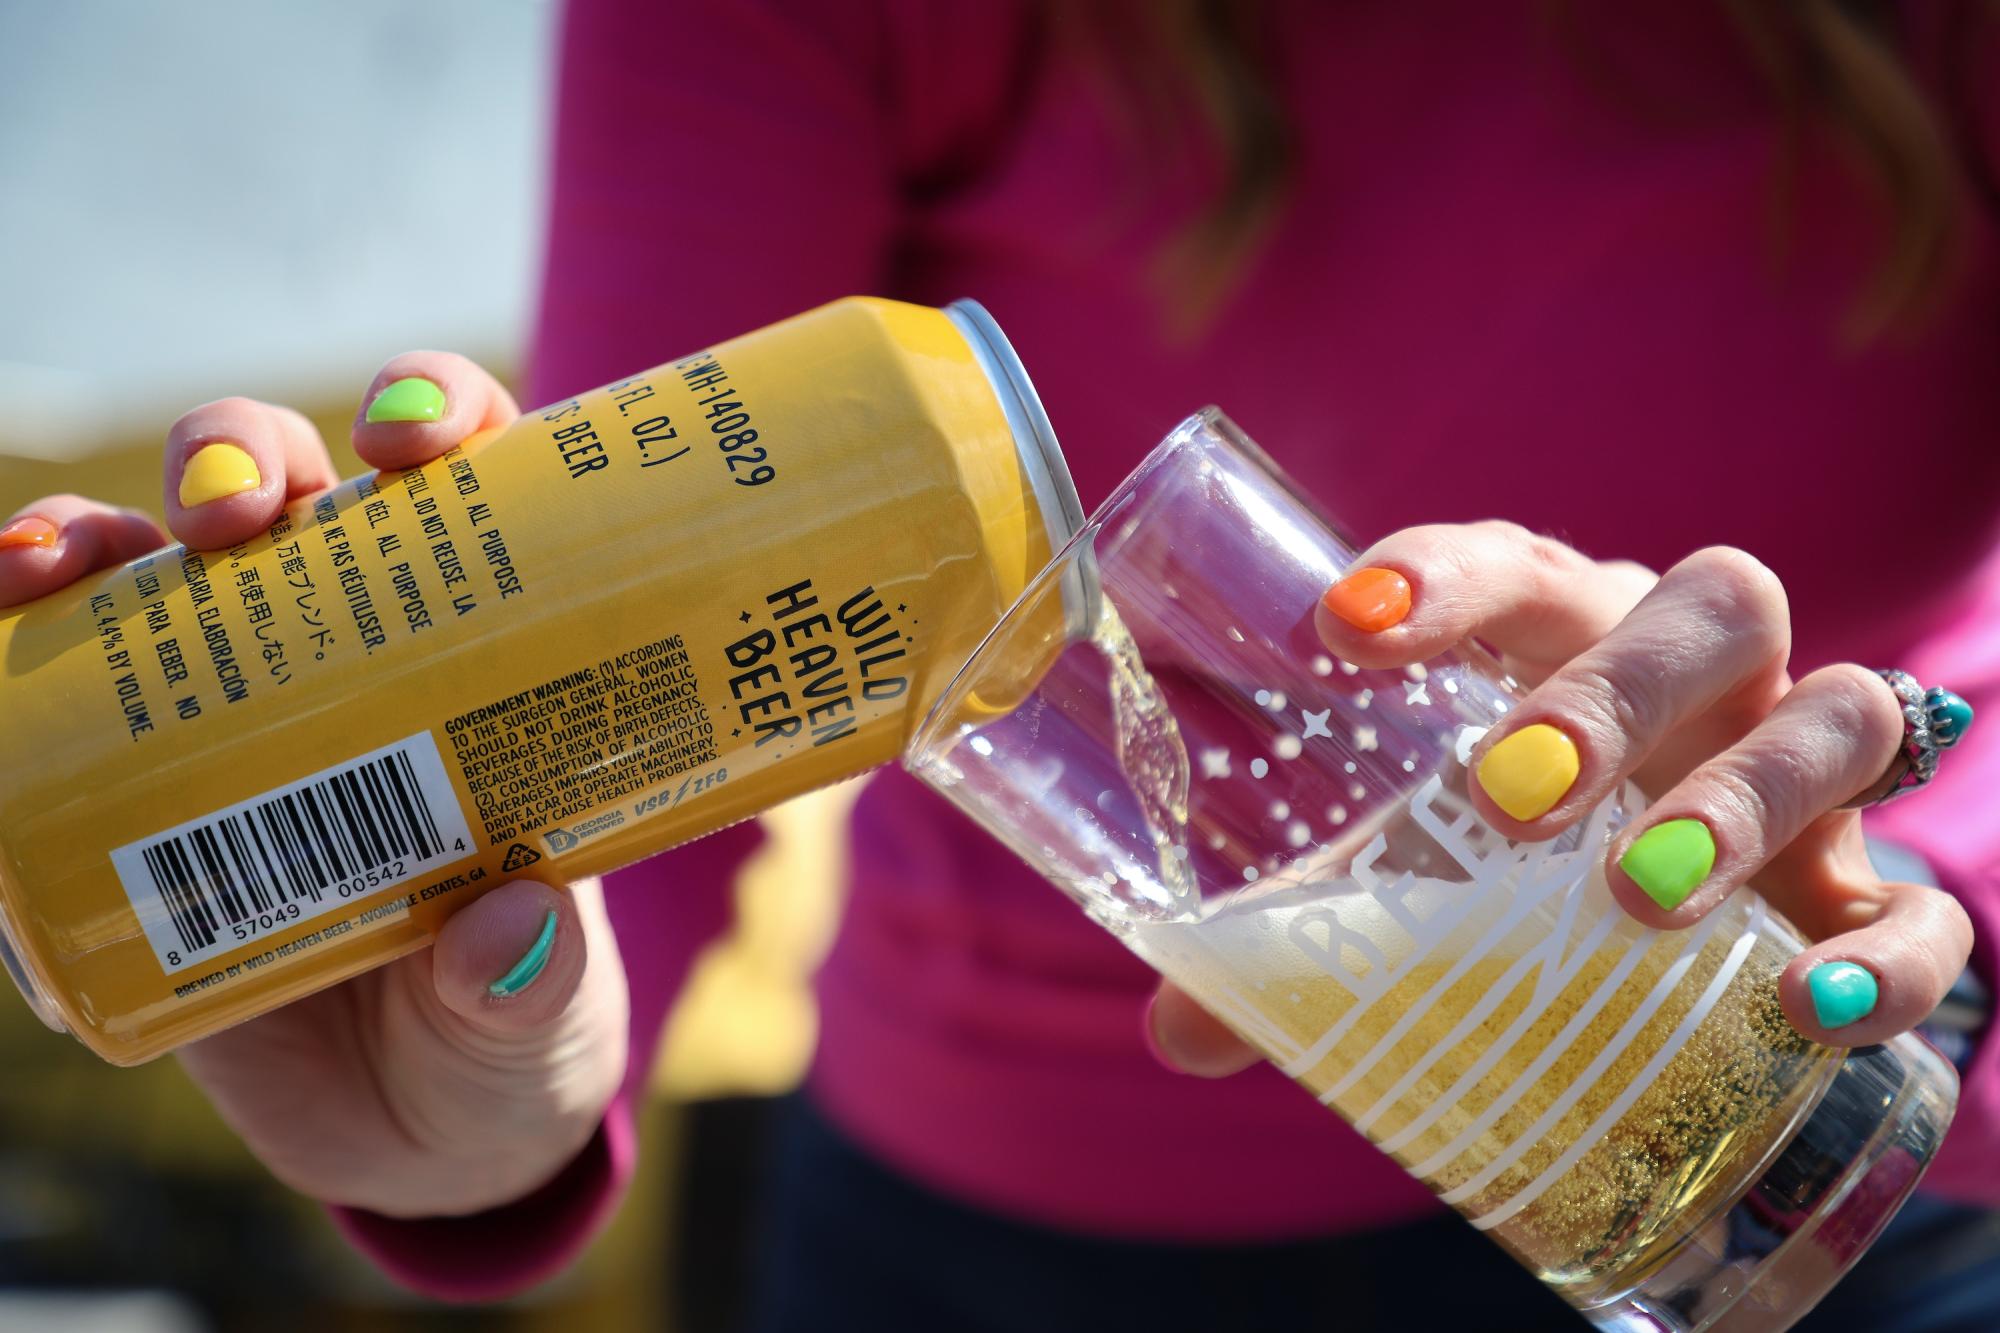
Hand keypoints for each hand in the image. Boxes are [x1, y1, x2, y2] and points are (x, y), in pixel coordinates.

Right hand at [0, 356, 629, 1217]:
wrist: (417, 1136)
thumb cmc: (509, 1039)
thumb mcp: (540, 1019)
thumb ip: (532, 985)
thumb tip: (503, 931)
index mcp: (483, 661)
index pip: (462, 496)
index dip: (438, 418)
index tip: (416, 439)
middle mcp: (353, 659)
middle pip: (288, 496)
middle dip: (243, 455)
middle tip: (232, 508)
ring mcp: (230, 724)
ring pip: (148, 570)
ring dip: (95, 529)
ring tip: (58, 558)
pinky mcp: (126, 811)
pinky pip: (39, 708)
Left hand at [1146, 521, 1972, 1075]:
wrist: (1707, 933)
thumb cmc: (1534, 864)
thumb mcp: (1429, 881)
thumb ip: (1314, 944)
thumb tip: (1177, 1029)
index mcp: (1573, 645)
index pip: (1523, 567)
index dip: (1443, 575)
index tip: (1342, 626)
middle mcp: (1704, 684)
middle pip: (1714, 604)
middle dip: (1616, 686)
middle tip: (1507, 791)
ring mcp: (1807, 781)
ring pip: (1840, 716)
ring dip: (1746, 794)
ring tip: (1639, 891)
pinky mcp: (1871, 897)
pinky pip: (1923, 906)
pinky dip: (1884, 953)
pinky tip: (1802, 1006)